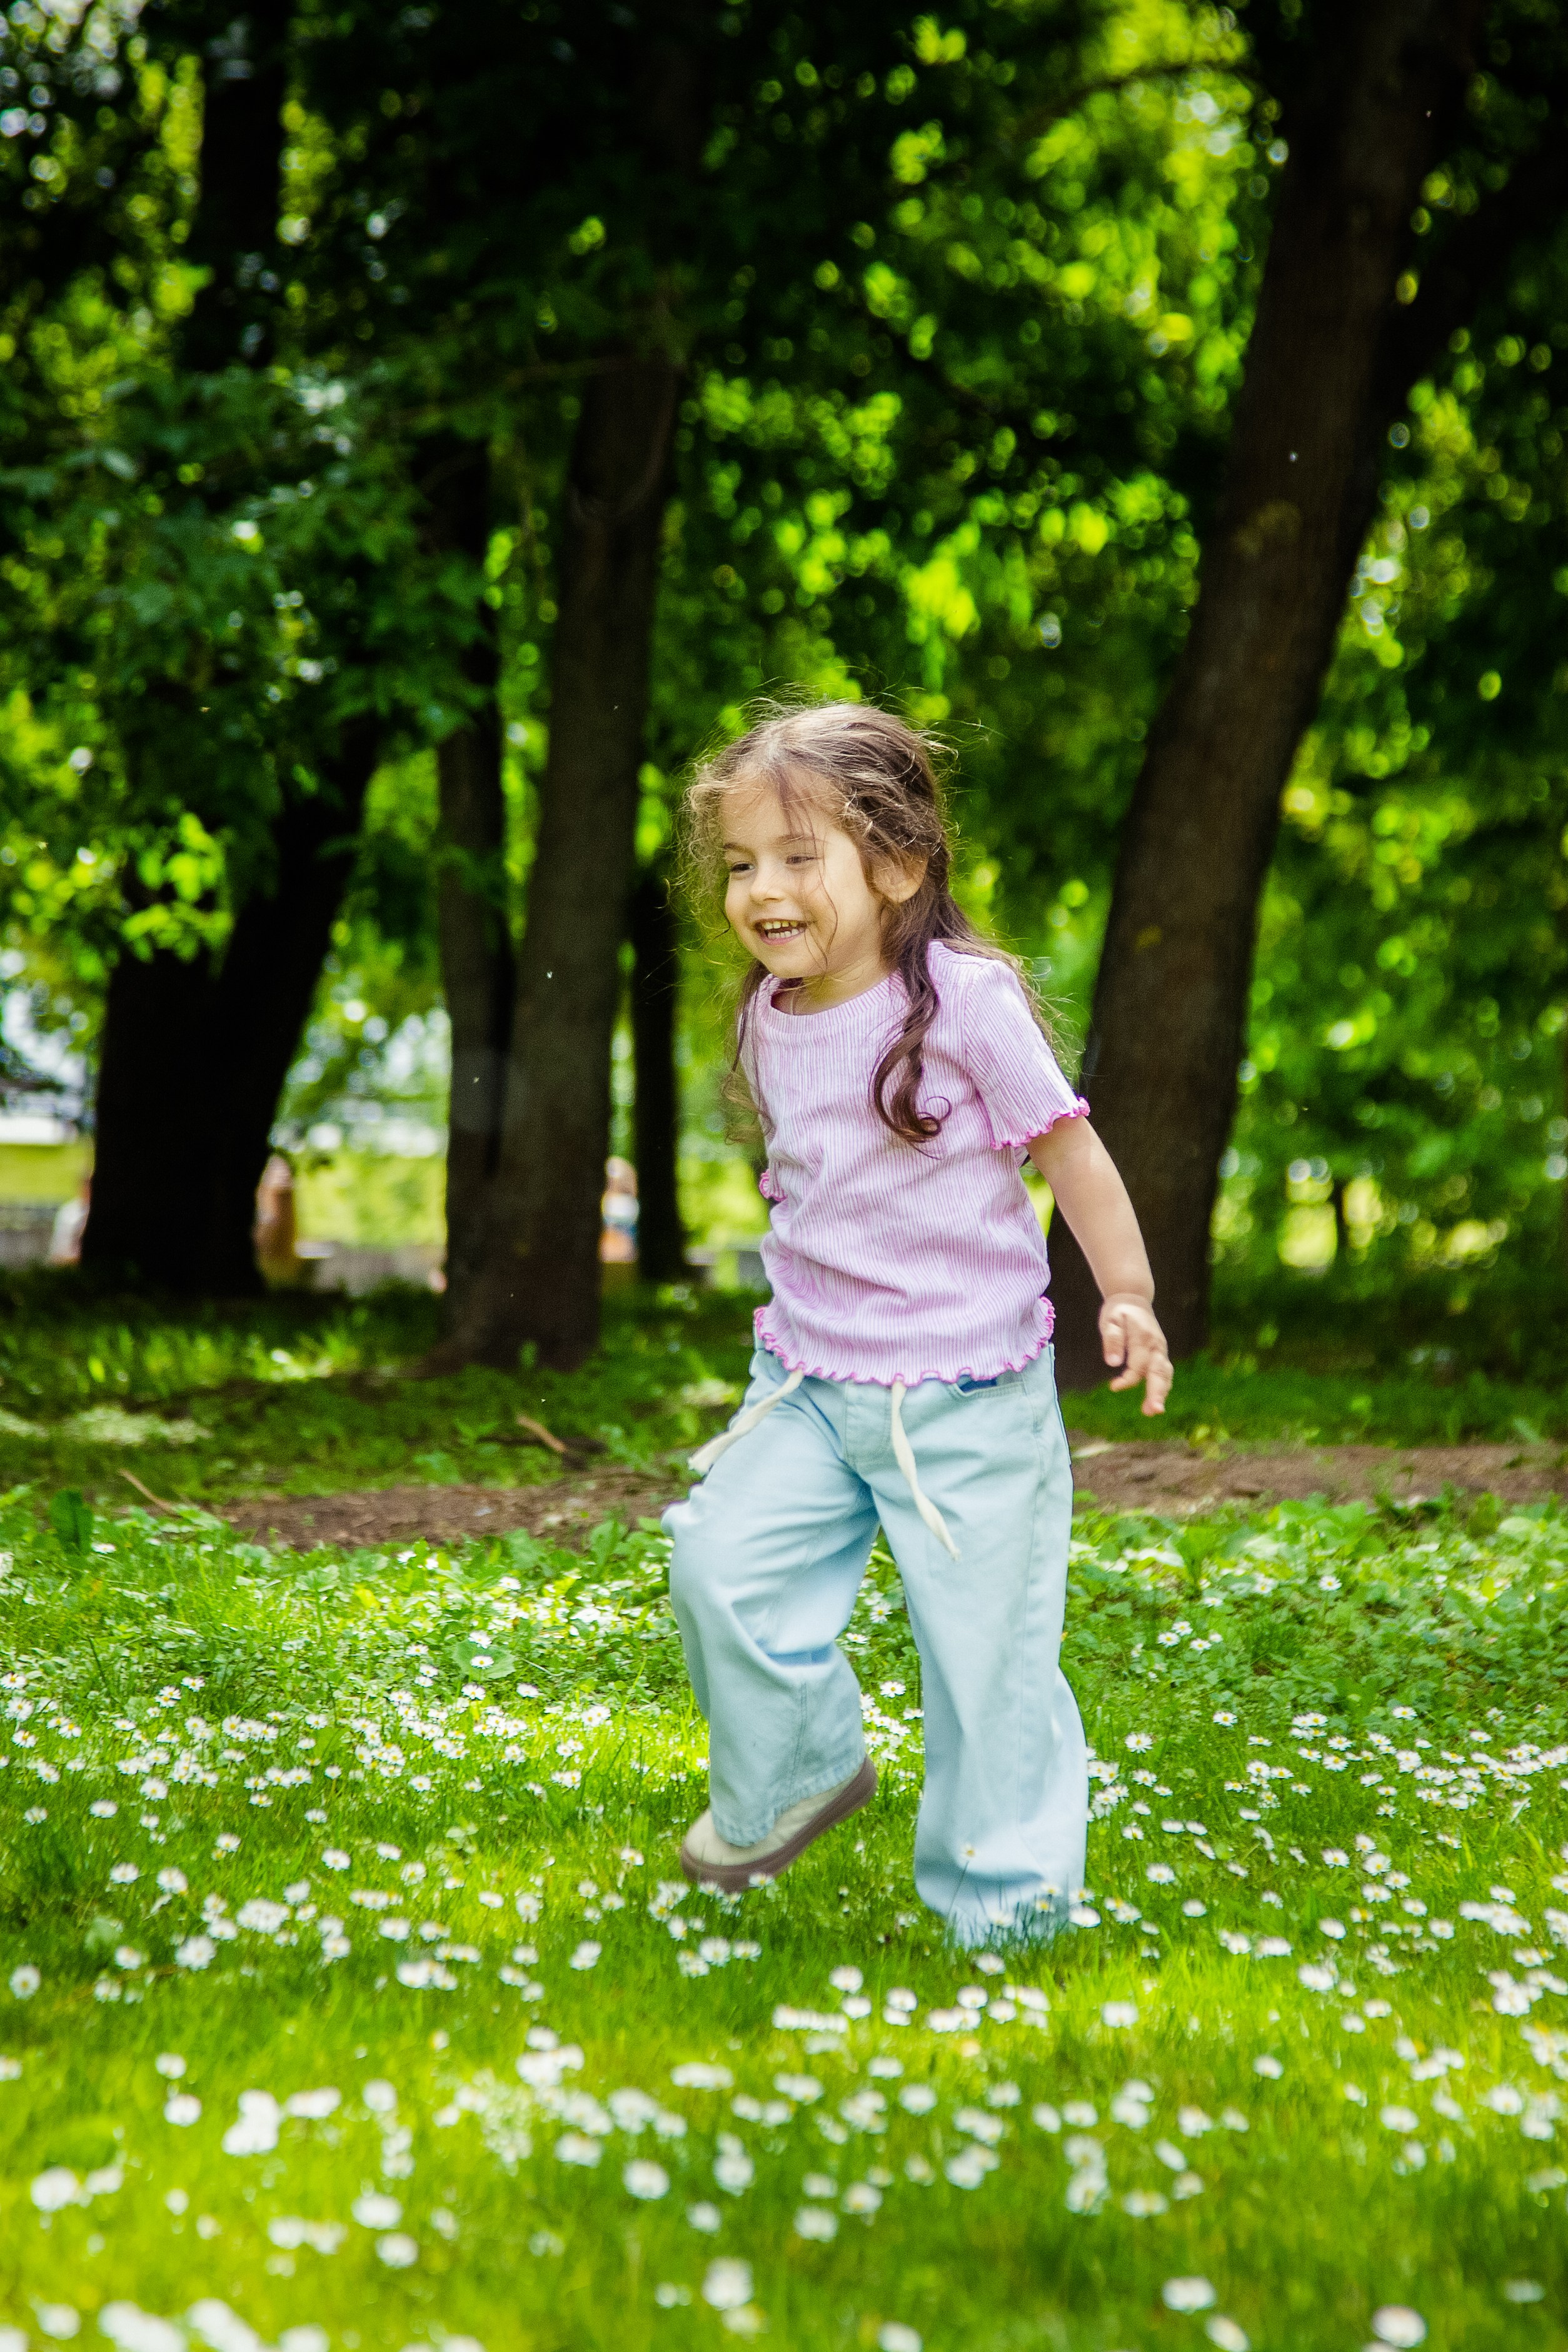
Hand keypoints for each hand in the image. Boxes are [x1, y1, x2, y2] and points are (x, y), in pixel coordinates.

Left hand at [1100, 1293, 1171, 1414]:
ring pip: (1165, 1374)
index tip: (1113, 1387)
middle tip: (1153, 1411)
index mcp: (1143, 1337)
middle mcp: (1156, 1345)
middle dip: (1156, 1392)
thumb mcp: (1110, 1320)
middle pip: (1158, 1372)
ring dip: (1161, 1393)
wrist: (1134, 1299)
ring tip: (1154, 1411)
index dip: (1127, 1379)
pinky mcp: (1160, 1353)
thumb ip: (1112, 1339)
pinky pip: (1165, 1372)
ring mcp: (1161, 1349)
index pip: (1138, 1365)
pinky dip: (1163, 1386)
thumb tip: (1113, 1363)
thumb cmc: (1119, 1311)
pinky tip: (1157, 1400)